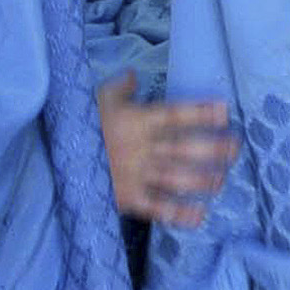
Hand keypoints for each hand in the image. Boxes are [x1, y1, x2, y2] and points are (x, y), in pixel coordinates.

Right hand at [95, 71, 239, 227]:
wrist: (53, 160)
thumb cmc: (80, 126)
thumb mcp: (96, 99)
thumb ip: (119, 88)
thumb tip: (133, 75)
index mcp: (136, 121)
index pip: (174, 115)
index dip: (200, 113)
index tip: (224, 112)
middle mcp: (141, 148)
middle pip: (183, 148)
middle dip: (212, 148)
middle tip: (236, 147)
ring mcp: (135, 175)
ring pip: (176, 177)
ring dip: (202, 179)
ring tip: (221, 179)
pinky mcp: (127, 199)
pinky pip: (156, 207)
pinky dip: (179, 213)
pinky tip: (200, 214)